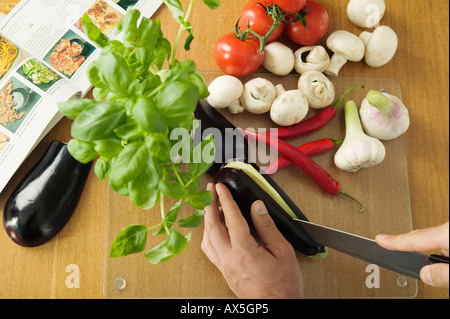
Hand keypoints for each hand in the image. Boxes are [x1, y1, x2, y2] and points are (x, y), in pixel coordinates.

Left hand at [201, 183, 303, 298]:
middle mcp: (229, 259)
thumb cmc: (282, 285)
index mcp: (244, 252)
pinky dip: (208, 235)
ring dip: (207, 220)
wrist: (276, 307)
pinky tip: (214, 230)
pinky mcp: (224, 271)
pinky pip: (210, 250)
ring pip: (207, 239)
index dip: (225, 200)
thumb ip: (267, 228)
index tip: (220, 187)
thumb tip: (257, 207)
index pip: (231, 219)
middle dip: (209, 205)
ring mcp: (224, 266)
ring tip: (212, 206)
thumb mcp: (282, 252)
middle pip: (212, 227)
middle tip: (210, 190)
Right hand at [376, 222, 448, 287]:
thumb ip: (443, 275)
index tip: (380, 239)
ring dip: (441, 256)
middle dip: (421, 252)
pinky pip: (448, 242)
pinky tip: (449, 262)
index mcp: (446, 234)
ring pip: (440, 242)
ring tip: (446, 269)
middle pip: (427, 240)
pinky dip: (447, 252)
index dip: (394, 241)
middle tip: (419, 264)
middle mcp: (449, 229)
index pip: (413, 239)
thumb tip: (426, 275)